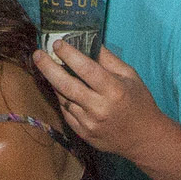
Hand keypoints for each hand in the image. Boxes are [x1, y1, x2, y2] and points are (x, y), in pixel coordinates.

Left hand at [36, 38, 159, 160]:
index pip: (87, 69)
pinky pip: (66, 112)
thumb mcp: (130, 76)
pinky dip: (62, 98)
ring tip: (47, 67)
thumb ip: (108, 59)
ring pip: (63, 99)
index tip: (57, 43)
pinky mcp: (83, 133)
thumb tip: (88, 41)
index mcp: (114, 90)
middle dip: (48, 68)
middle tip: (37, 54)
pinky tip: (60, 88)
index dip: (70, 55)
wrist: (143, 138)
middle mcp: (100, 108)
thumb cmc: (139, 102)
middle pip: (67, 85)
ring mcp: (89, 123)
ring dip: (53, 82)